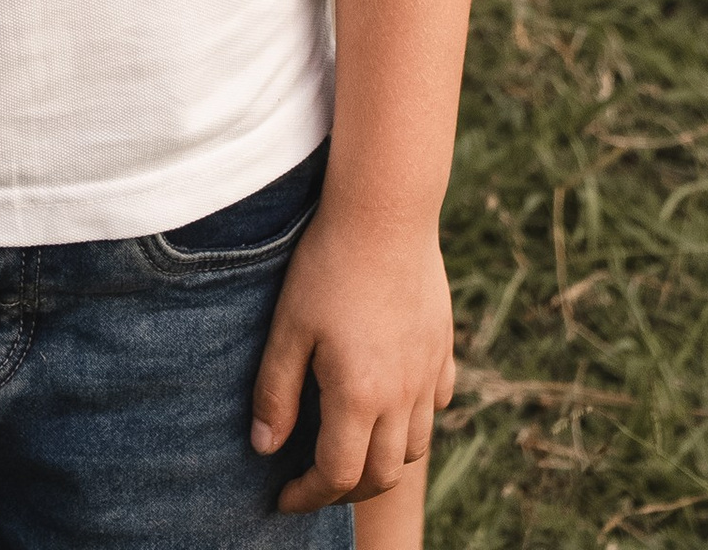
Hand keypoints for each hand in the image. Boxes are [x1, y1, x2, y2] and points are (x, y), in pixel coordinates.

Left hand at [251, 213, 454, 510]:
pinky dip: (415, 418)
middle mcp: (402, 395)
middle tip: (314, 480)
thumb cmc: (328, 264)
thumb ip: (275, 391)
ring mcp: (428, 371)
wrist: (385, 209)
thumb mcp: (289, 326)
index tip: (283, 497)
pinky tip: (393, 402)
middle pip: (382, 473)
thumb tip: (265, 447)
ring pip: (416, 445)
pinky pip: (437, 402)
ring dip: (385, 459)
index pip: (337, 475)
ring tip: (353, 446)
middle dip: (345, 489)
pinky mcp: (442, 345)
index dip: (307, 495)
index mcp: (359, 397)